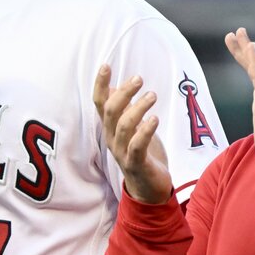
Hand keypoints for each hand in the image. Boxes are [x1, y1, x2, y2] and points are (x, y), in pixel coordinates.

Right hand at [92, 65, 172, 203]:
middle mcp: (112, 138)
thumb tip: (111, 87)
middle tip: (139, 79)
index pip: (100, 103)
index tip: (106, 66)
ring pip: (124, 126)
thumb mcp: (131, 128)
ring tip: (152, 95)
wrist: (149, 188)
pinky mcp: (136, 163)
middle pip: (110, 111)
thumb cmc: (141, 154)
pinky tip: (154, 119)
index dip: (100, 85)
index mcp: (110, 128)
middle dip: (123, 93)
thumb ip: (122, 110)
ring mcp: (122, 152)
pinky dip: (145, 131)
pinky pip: (137, 146)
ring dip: (138, 108)